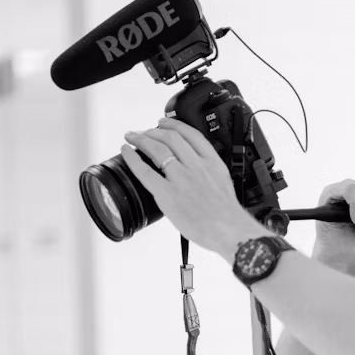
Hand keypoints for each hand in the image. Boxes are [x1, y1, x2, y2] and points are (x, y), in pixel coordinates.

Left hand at [121, 118, 266, 258]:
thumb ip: (208, 171)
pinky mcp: (168, 193)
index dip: (174, 125)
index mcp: (212, 162)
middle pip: (172, 138)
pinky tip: (126, 152)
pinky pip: (145, 171)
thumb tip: (194, 169)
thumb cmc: (227, 214)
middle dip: (154, 130)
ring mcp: (181, 179)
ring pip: (158, 149)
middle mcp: (196, 166)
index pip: (191, 134)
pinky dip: (133, 158)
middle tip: (144, 131)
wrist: (229, 230)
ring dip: (142, 139)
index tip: (164, 123)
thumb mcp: (223, 182)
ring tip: (133, 137)